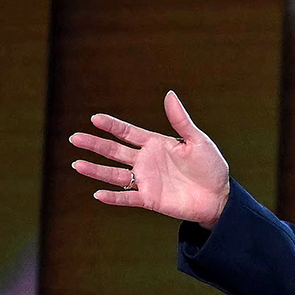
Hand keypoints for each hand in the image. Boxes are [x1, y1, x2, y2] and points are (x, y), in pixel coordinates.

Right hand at [70, 91, 231, 227]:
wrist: (219, 196)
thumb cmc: (211, 166)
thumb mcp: (197, 140)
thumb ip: (180, 120)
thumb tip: (169, 95)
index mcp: (156, 144)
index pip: (128, 133)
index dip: (111, 126)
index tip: (95, 119)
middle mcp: (146, 161)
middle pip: (114, 151)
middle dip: (95, 144)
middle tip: (74, 138)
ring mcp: (146, 180)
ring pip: (114, 174)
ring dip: (96, 170)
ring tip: (77, 164)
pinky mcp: (149, 199)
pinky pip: (127, 198)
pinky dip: (113, 197)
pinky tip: (98, 194)